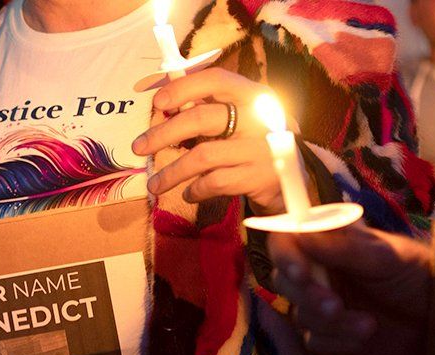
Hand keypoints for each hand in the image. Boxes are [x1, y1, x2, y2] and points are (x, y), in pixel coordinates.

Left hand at [132, 68, 291, 213]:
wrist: (296, 181)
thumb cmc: (255, 145)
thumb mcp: (242, 120)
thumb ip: (211, 110)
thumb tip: (163, 106)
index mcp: (253, 95)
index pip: (216, 80)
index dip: (183, 88)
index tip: (157, 102)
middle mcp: (260, 117)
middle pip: (201, 118)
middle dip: (163, 134)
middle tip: (139, 147)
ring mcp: (262, 148)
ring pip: (203, 155)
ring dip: (172, 172)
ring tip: (155, 185)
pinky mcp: (260, 177)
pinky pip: (215, 182)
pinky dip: (196, 190)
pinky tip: (189, 194)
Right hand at [267, 221, 433, 354]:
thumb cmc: (416, 276)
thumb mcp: (388, 256)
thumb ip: (345, 247)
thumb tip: (303, 233)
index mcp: (327, 246)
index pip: (286, 243)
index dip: (285, 256)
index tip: (300, 273)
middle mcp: (317, 275)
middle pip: (284, 282)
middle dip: (307, 296)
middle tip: (335, 305)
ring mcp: (319, 309)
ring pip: (300, 316)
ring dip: (332, 323)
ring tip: (369, 324)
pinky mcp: (327, 339)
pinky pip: (315, 342)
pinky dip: (339, 341)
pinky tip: (365, 335)